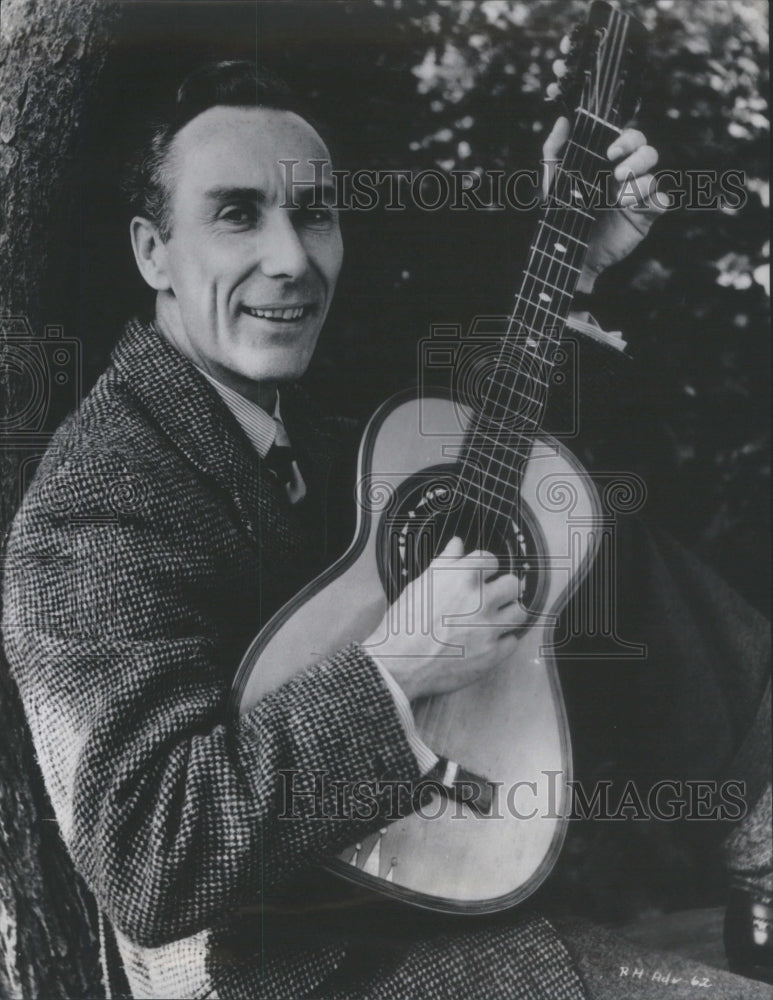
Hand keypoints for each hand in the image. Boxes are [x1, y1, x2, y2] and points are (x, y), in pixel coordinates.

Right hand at [362, 536, 526, 700]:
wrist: (399, 663)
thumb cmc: (405, 623)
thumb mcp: (421, 585)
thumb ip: (445, 562)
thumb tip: (458, 543)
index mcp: (463, 578)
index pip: (492, 560)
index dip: (486, 567)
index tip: (482, 575)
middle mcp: (482, 600)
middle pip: (513, 584)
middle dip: (503, 588)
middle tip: (492, 597)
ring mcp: (490, 628)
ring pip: (519, 612)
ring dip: (508, 613)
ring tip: (494, 618)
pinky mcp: (493, 654)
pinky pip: (512, 641)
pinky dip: (502, 640)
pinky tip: (488, 640)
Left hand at [544, 51, 667, 292]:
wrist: (570, 251)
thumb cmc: (562, 213)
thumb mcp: (554, 180)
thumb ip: (555, 149)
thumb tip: (563, 119)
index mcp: (609, 162)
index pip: (630, 137)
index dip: (626, 138)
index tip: (610, 152)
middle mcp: (627, 174)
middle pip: (648, 151)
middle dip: (637, 158)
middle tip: (617, 173)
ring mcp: (638, 195)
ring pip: (654, 176)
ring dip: (639, 184)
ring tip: (618, 200)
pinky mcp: (646, 215)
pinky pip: (662, 201)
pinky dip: (654, 201)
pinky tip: (636, 207)